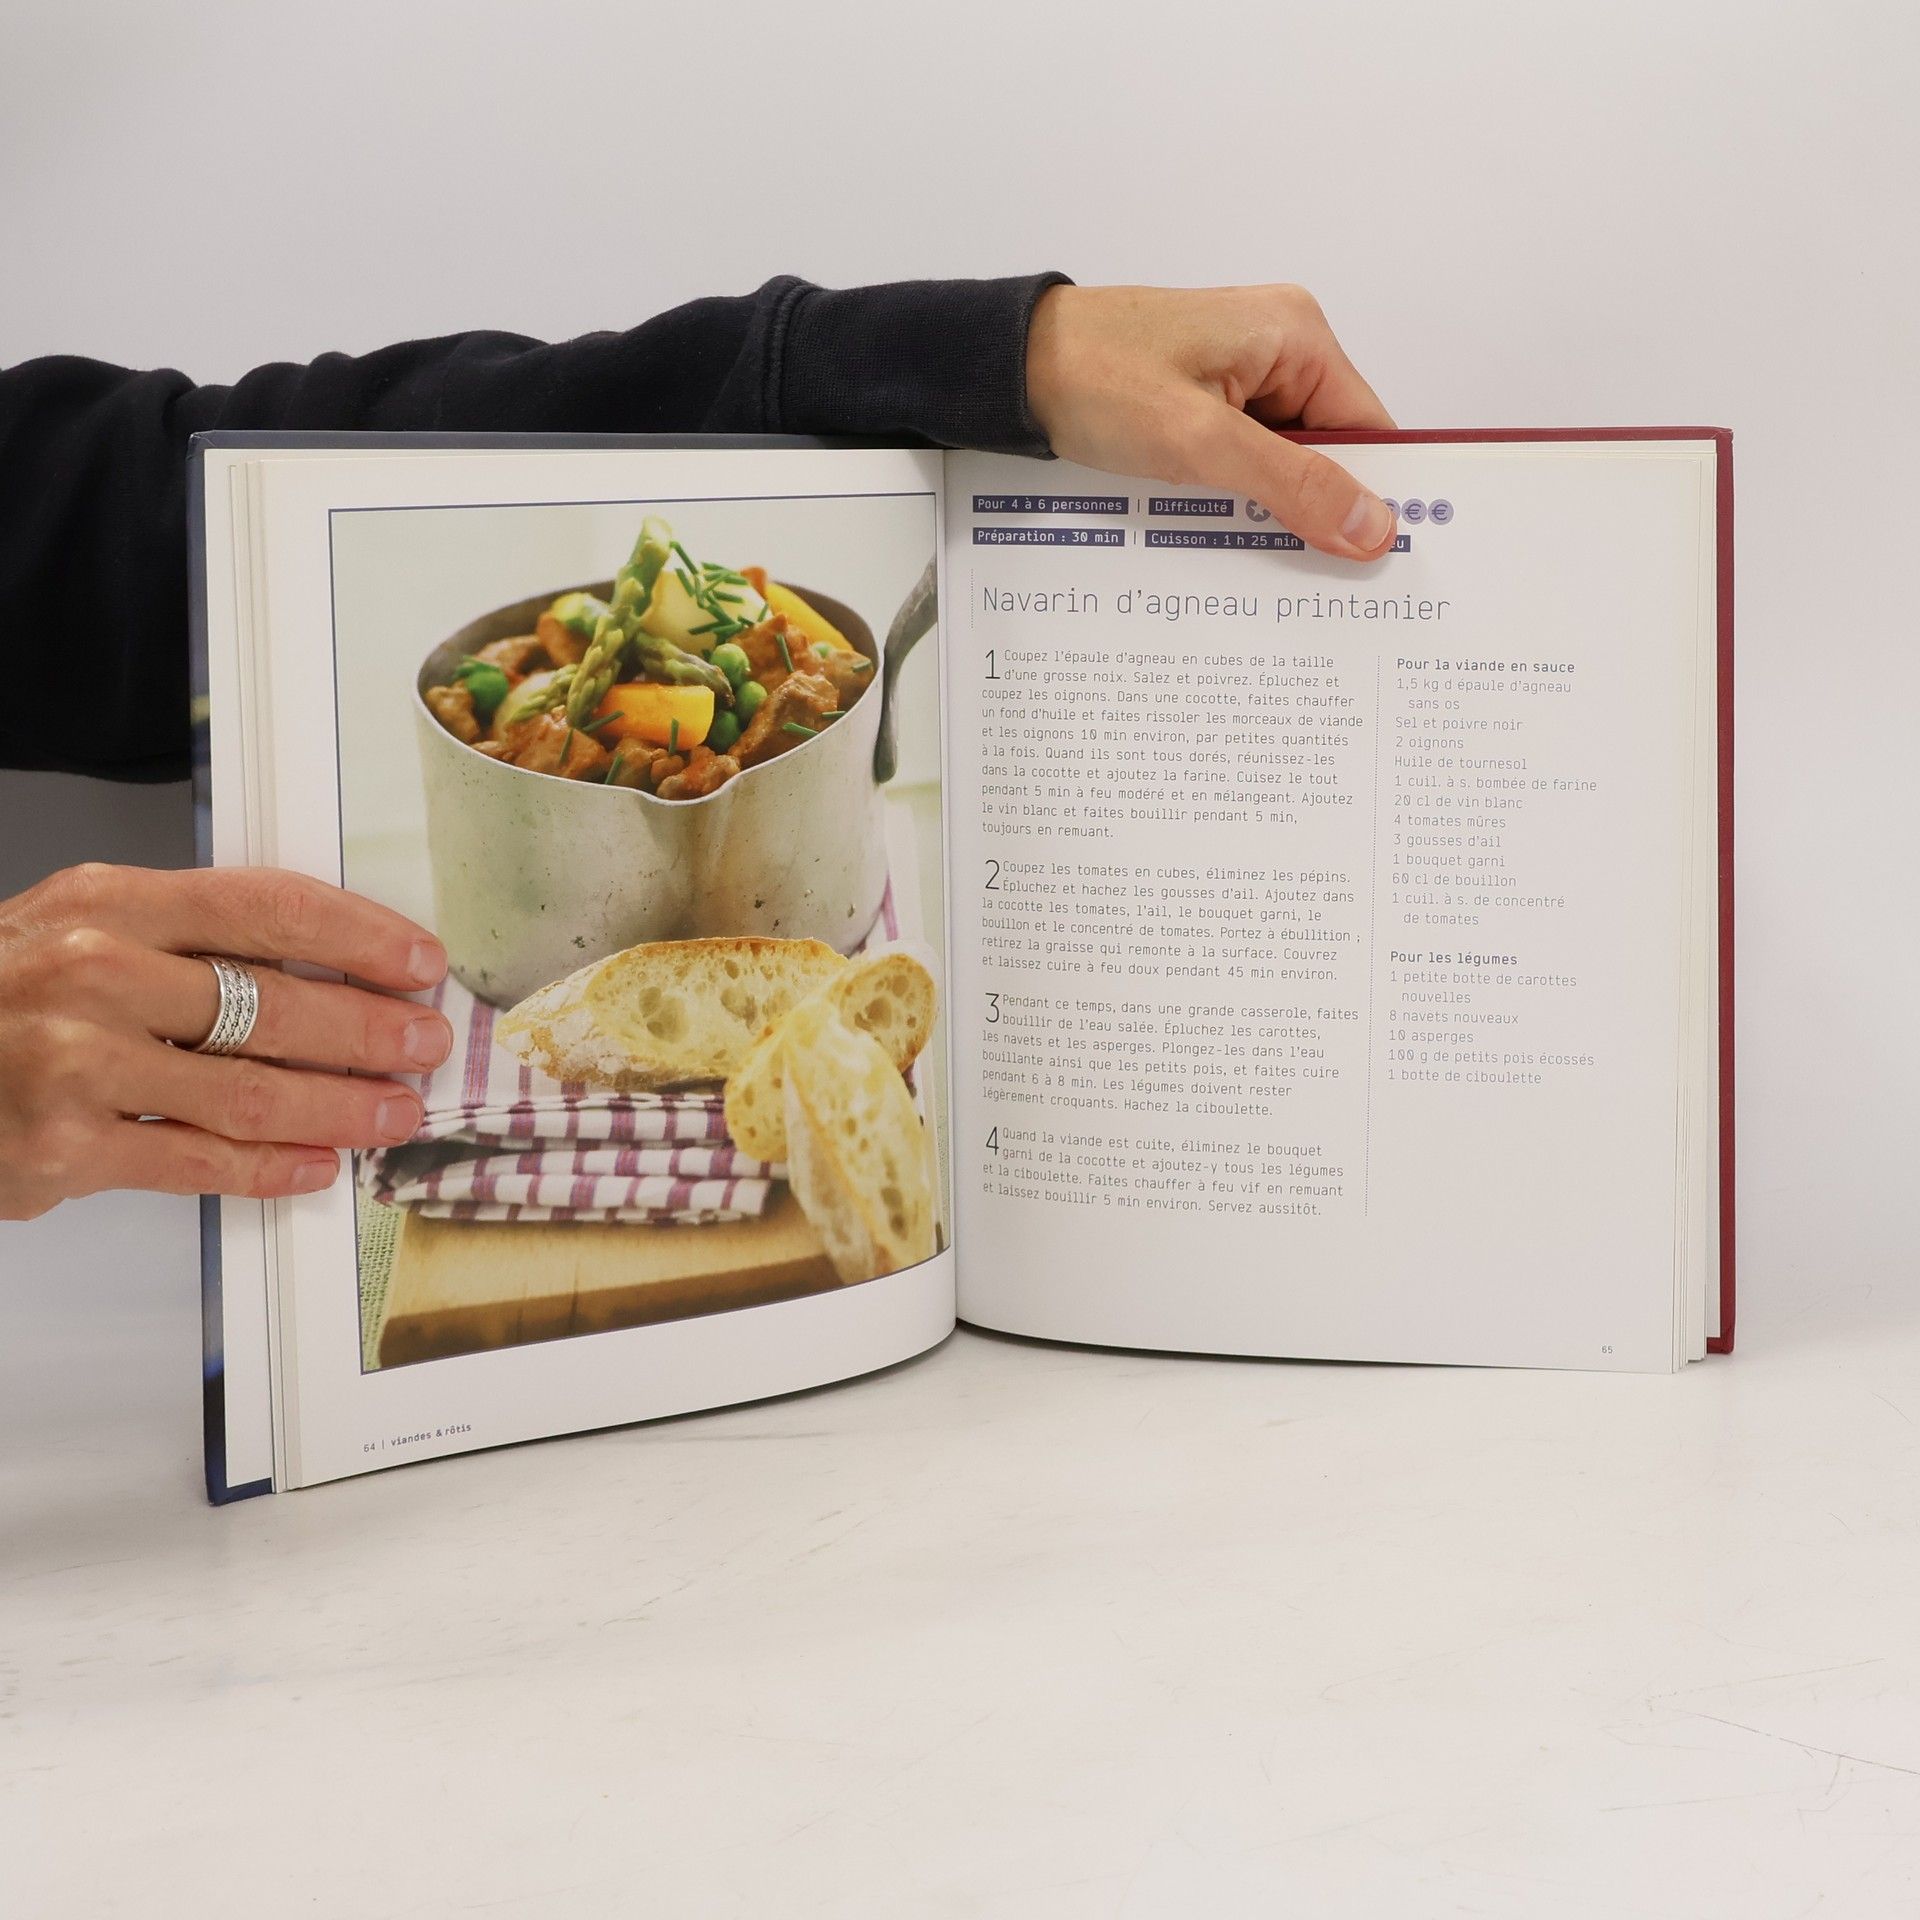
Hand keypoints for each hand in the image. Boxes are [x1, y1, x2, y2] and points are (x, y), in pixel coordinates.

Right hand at [0, 864, 451, 1220]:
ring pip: (252, 1092)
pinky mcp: (66, 1148)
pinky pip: (200, 1161)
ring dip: (342, 1107)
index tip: (419, 961)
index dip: (361, 936)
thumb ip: (191, 938)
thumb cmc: (4, 994)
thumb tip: (326, 966)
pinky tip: (315, 1165)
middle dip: (371, 1030)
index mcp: (112, 904)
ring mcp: (78, 1063)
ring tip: (393, 1111)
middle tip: (425, 1045)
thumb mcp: (85, 928)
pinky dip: (271, 1168)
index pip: (268, 907)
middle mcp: (96, 974)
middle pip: (276, 1005)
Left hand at [1024, 283, 1397, 560]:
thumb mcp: (1201, 441)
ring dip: (1270, 508)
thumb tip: (1373, 524)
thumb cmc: (1093, 378)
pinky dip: (1235, 497)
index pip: (1369, 428)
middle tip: (1316, 578)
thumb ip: (1292, 484)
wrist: (1010, 369)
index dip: (1373, 495)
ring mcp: (1239, 375)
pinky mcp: (1204, 401)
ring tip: (1258, 557)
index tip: (1379, 561)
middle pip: (1330, 449)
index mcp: (1296, 335)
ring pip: (1283, 462)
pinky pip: (1243, 460)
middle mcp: (1278, 347)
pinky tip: (1221, 531)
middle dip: (1318, 509)